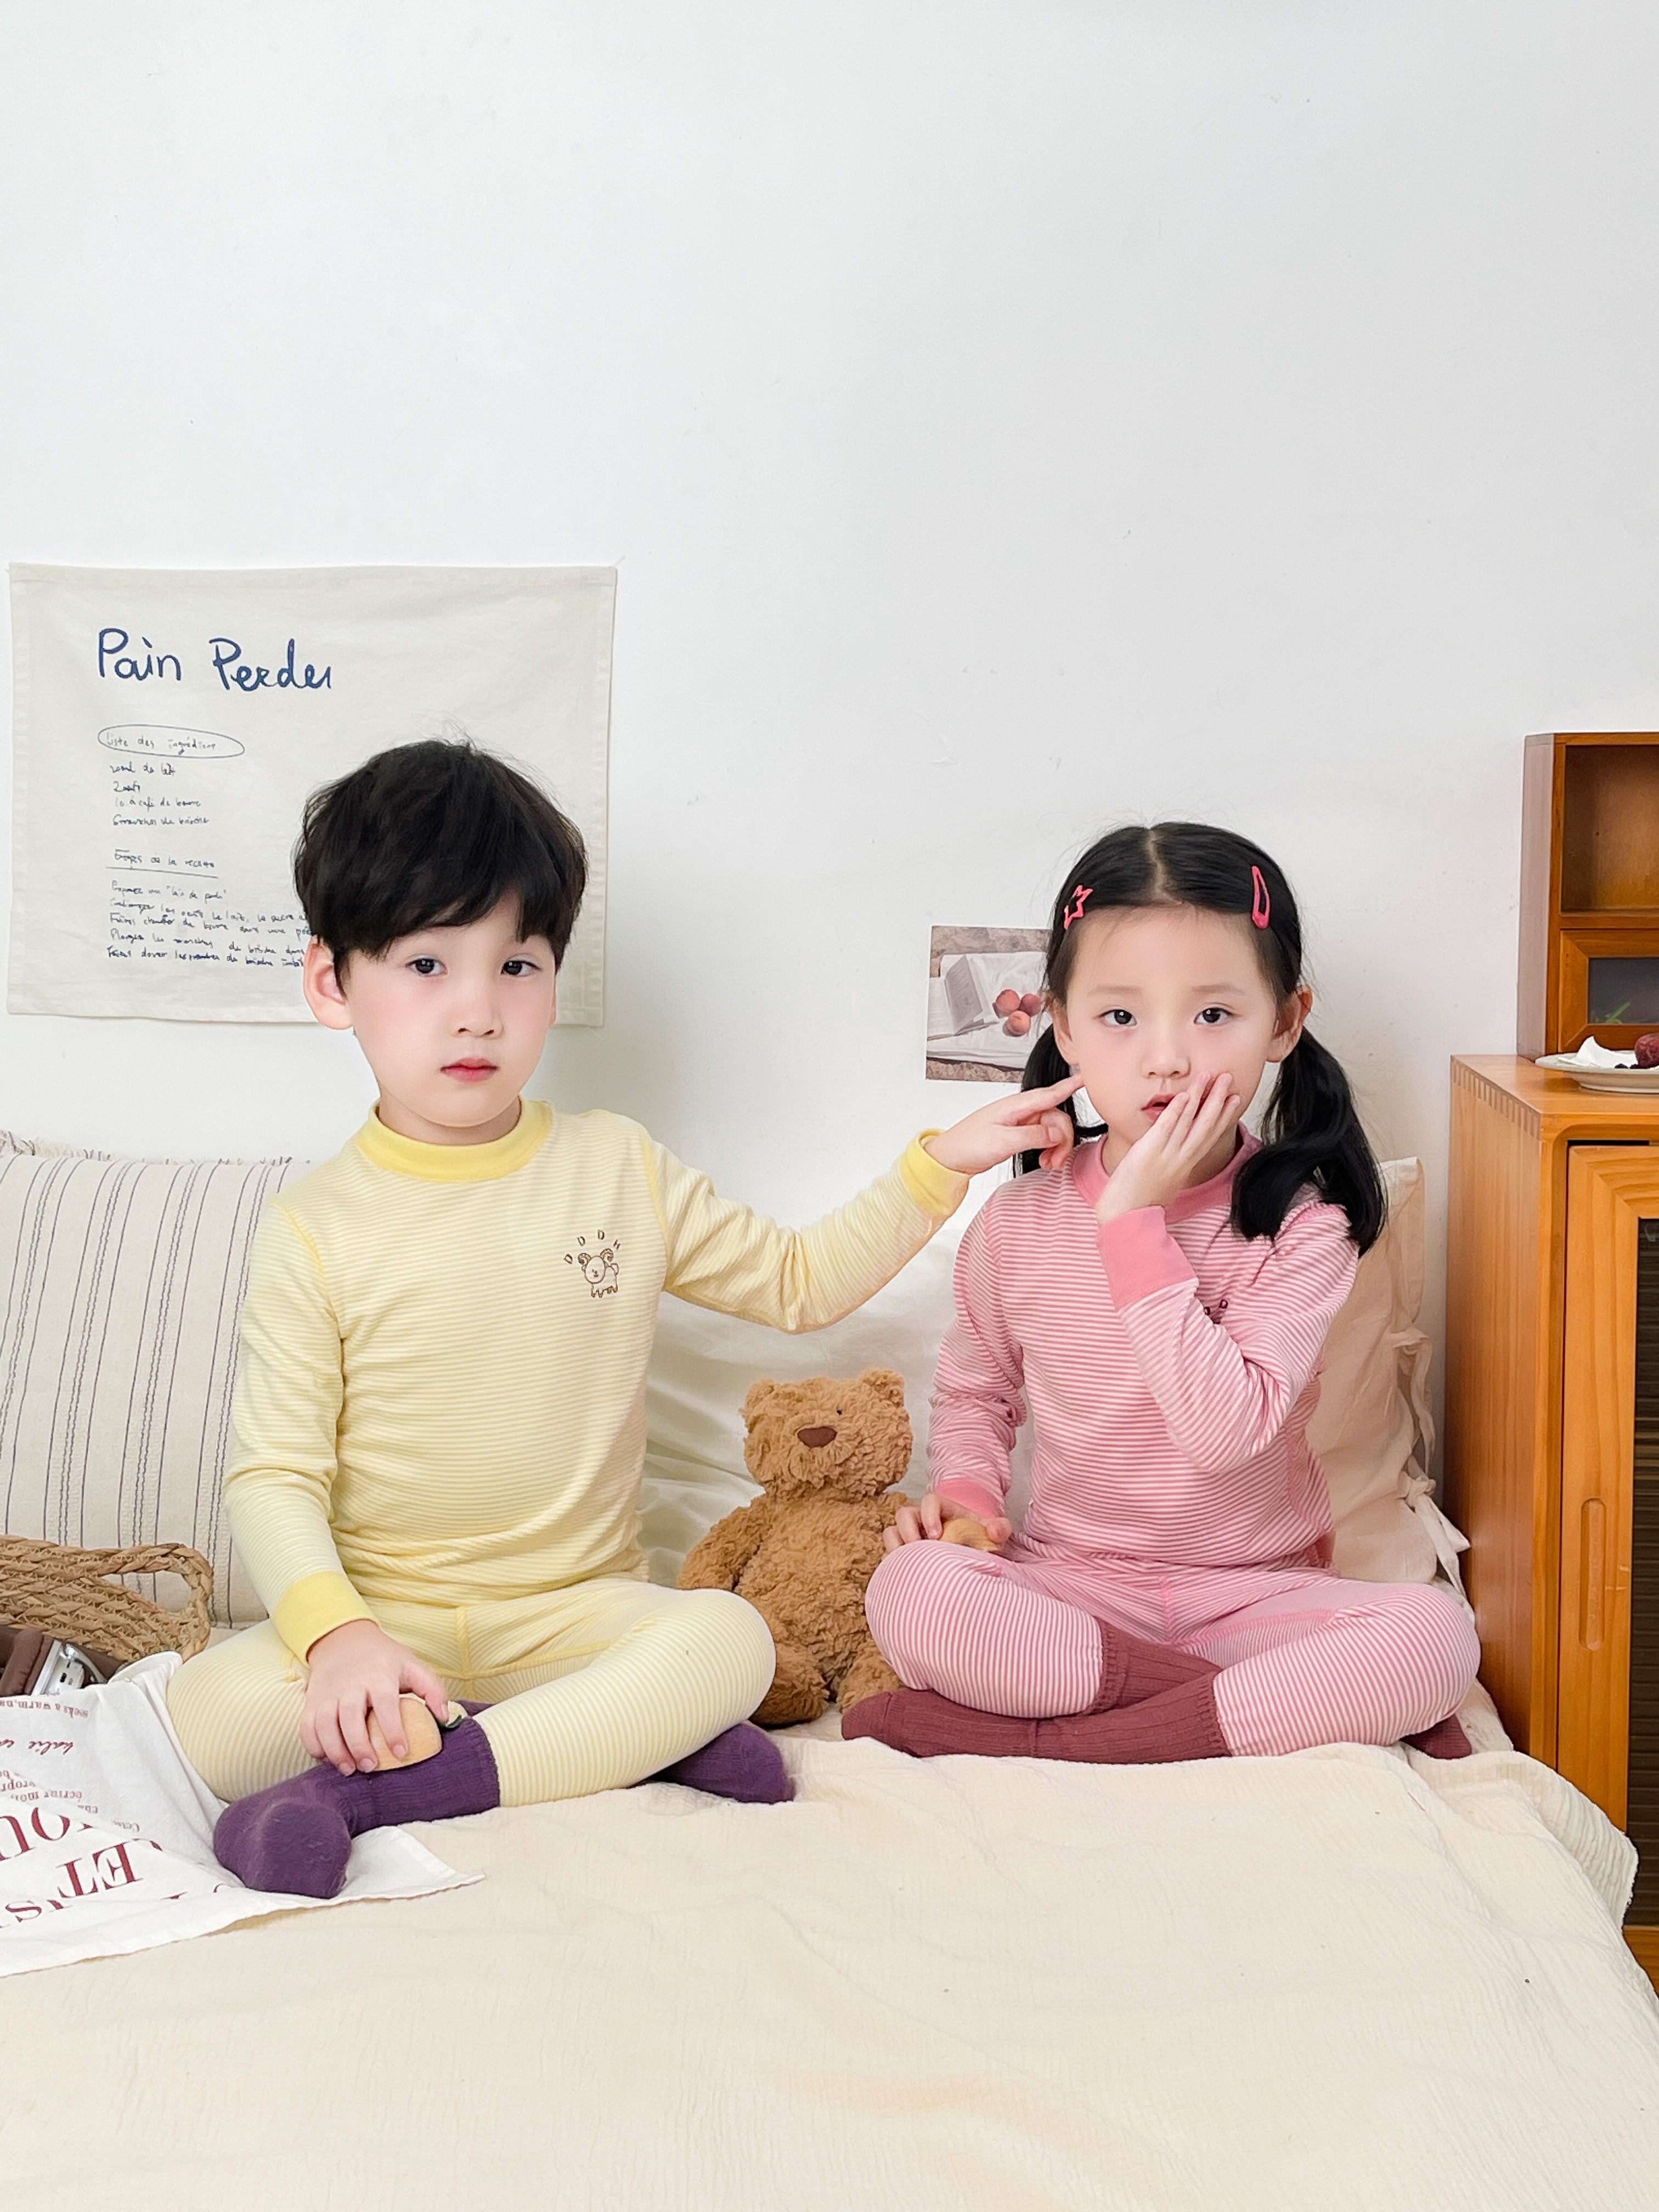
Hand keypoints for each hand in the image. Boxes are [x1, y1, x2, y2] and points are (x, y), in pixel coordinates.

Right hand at [300, 1619, 452, 1775]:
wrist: (343, 1640)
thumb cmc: (383, 1659)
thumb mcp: (412, 1666)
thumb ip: (432, 1689)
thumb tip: (445, 1718)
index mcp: (379, 1675)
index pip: (385, 1703)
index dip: (393, 1729)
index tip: (401, 1752)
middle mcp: (350, 1684)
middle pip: (350, 1717)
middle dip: (359, 1746)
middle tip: (371, 1767)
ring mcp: (327, 1693)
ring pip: (324, 1724)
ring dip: (335, 1750)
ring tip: (350, 1769)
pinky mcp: (311, 1701)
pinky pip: (306, 1727)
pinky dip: (313, 1746)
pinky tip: (328, 1758)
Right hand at [882, 1492, 1013, 1552]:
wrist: (971, 1553)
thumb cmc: (980, 1539)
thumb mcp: (994, 1532)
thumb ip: (1000, 1528)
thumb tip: (993, 1531)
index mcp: (942, 1509)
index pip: (930, 1501)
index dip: (929, 1515)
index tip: (937, 1536)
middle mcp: (922, 1519)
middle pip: (904, 1514)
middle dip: (908, 1530)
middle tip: (918, 1549)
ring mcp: (910, 1535)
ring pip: (891, 1532)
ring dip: (895, 1545)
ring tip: (906, 1563)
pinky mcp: (904, 1553)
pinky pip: (889, 1553)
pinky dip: (892, 1562)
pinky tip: (904, 1574)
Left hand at [923, 1077, 1083, 1176]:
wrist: (950, 1157)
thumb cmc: (968, 1144)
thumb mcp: (1002, 1141)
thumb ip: (1032, 1135)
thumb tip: (1058, 1133)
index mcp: (1017, 1105)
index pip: (1051, 1092)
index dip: (1072, 1085)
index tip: (1089, 1077)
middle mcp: (1022, 1110)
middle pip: (1057, 1117)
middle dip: (1062, 1139)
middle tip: (1055, 1161)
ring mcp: (1021, 1122)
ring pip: (1052, 1130)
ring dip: (1056, 1147)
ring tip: (1048, 1164)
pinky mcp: (1019, 1133)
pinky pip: (1043, 1138)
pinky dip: (1048, 1150)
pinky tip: (1044, 1161)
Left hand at [1093, 1071, 1243, 1222]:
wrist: (1125, 1218)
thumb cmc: (1138, 1202)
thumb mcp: (1162, 1180)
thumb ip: (1168, 1164)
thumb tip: (1168, 1153)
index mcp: (1185, 1165)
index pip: (1209, 1135)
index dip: (1224, 1116)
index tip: (1236, 1099)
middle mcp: (1181, 1159)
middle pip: (1206, 1125)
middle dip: (1219, 1100)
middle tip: (1229, 1078)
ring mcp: (1167, 1155)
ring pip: (1189, 1122)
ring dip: (1200, 1097)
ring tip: (1210, 1077)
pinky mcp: (1149, 1153)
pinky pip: (1166, 1128)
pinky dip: (1176, 1112)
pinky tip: (1184, 1096)